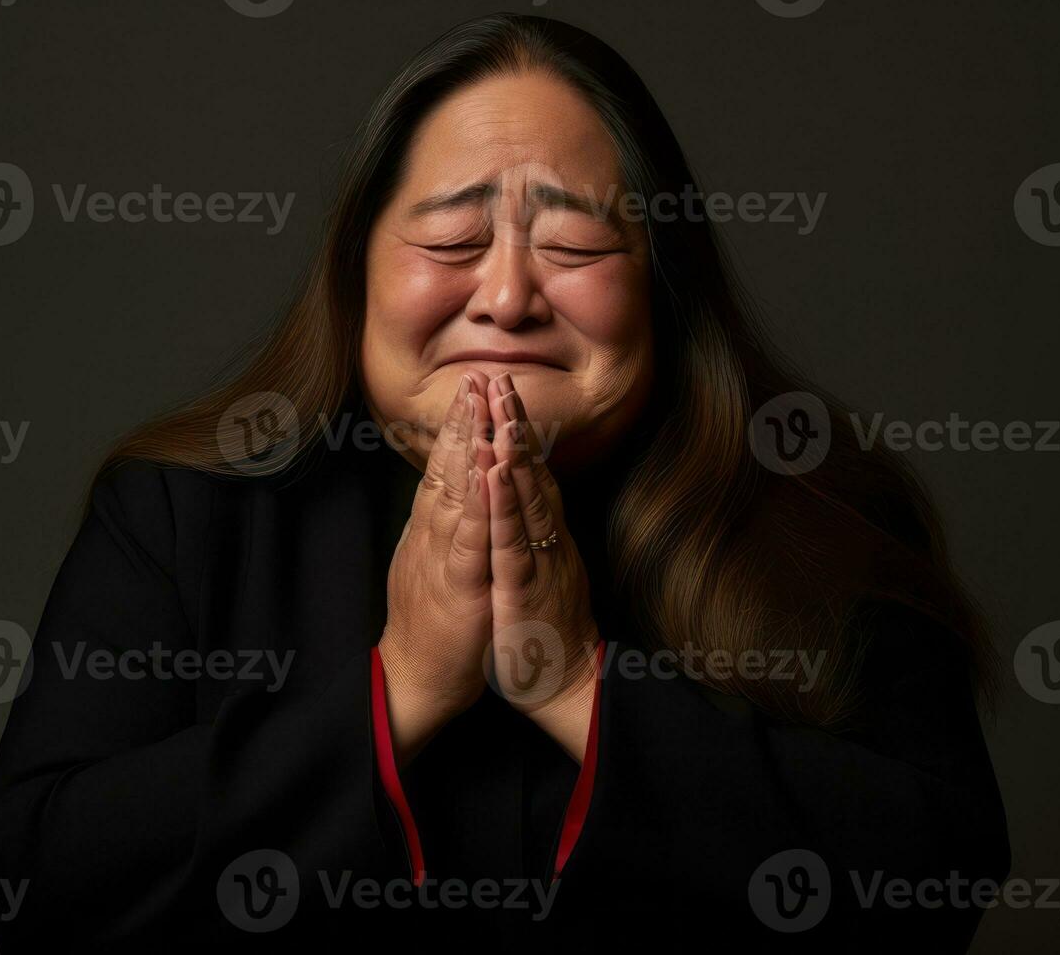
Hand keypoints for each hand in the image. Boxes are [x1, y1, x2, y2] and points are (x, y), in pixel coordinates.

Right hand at [378, 372, 495, 765]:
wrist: (413, 679)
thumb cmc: (431, 623)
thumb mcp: (435, 562)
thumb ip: (445, 525)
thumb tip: (455, 489)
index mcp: (432, 529)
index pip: (444, 467)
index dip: (458, 426)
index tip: (471, 388)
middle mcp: (432, 534)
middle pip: (447, 468)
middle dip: (463, 421)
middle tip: (475, 376)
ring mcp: (443, 557)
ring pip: (456, 493)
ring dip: (468, 448)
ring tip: (479, 407)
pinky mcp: (458, 584)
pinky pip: (469, 538)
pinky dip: (478, 504)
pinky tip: (487, 475)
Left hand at [485, 371, 601, 761]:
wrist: (565, 682)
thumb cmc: (545, 628)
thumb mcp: (539, 568)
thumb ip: (535, 532)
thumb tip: (530, 499)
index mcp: (542, 534)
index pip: (529, 472)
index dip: (517, 430)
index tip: (502, 389)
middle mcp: (544, 538)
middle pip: (530, 472)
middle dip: (515, 423)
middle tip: (501, 376)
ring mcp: (536, 559)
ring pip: (524, 498)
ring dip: (513, 451)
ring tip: (502, 409)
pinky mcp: (523, 587)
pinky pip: (512, 541)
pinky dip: (503, 505)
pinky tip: (494, 475)